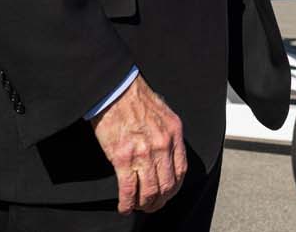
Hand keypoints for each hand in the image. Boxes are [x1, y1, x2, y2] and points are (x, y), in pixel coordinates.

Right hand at [90, 76, 186, 213]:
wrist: (114, 89)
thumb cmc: (135, 98)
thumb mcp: (163, 113)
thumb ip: (167, 135)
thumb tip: (166, 156)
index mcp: (174, 133)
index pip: (181, 170)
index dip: (174, 188)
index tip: (167, 194)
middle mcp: (162, 145)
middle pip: (166, 185)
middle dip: (159, 201)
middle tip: (152, 206)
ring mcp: (143, 153)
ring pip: (149, 191)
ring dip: (144, 205)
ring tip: (138, 207)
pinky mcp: (122, 157)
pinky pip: (128, 189)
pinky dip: (127, 203)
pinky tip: (124, 207)